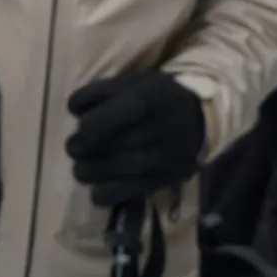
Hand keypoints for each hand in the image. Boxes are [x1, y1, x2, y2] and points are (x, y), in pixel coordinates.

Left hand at [64, 70, 205, 205]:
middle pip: (99, 148)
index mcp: (148, 98)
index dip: (86, 128)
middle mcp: (157, 129)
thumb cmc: (159, 97)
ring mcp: (162, 159)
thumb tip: (73, 109)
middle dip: (78, 148)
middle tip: (76, 147)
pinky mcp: (163, 182)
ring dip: (85, 170)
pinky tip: (102, 183)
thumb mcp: (135, 82)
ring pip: (105, 173)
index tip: (83, 128)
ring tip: (86, 165)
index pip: (102, 121)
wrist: (202, 119)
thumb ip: (100, 92)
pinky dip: (101, 192)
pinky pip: (118, 195)